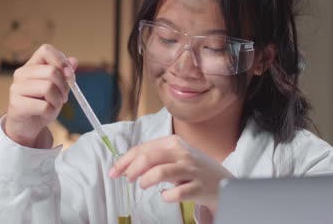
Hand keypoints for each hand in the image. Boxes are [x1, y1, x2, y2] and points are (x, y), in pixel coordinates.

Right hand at [4, 44, 77, 147]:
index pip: (46, 50)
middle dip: (64, 86)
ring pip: (48, 88)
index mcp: (30, 66)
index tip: (69, 74)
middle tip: (63, 97)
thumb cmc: (41, 104)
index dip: (61, 60)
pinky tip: (46, 114)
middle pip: (51, 71)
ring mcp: (16, 88)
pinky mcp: (16, 104)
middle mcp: (21, 74)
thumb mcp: (56, 88)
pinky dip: (51, 112)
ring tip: (53, 105)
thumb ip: (64, 74)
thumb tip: (74, 60)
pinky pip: (44, 106)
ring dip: (57, 100)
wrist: (26, 127)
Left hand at [108, 135, 233, 212]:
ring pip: (161, 172)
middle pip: (149, 157)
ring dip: (146, 180)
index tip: (114, 172)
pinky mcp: (200, 187)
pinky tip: (165, 196)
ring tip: (143, 185)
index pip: (142, 148)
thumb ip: (153, 158)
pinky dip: (167, 196)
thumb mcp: (174, 157)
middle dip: (132, 169)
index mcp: (173, 142)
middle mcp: (182, 153)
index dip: (124, 161)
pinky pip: (177, 193)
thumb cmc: (193, 169)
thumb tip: (127, 165)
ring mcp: (192, 170)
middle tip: (128, 179)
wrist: (224, 183)